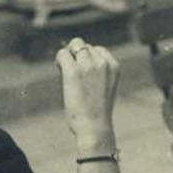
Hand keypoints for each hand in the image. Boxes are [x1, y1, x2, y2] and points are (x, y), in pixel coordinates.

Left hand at [55, 38, 119, 153]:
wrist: (94, 127)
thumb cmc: (97, 111)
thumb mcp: (105, 87)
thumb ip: (97, 71)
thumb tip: (76, 56)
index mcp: (114, 66)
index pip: (97, 49)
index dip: (87, 58)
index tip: (82, 71)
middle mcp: (103, 62)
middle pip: (85, 46)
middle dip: (76, 55)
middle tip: (71, 70)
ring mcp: (88, 66)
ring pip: (74, 45)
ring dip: (67, 55)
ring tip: (64, 69)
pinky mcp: (73, 71)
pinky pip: (62, 53)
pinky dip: (59, 59)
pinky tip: (59, 69)